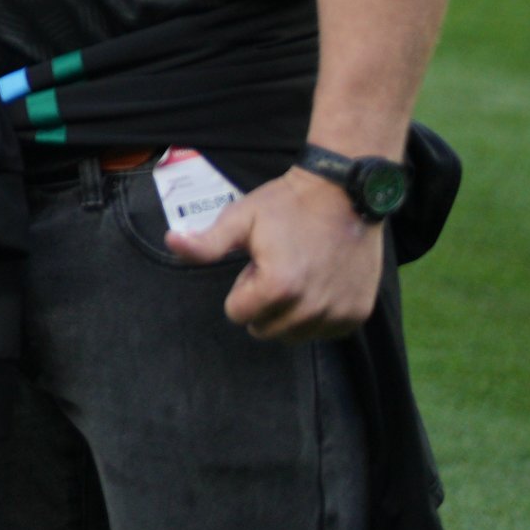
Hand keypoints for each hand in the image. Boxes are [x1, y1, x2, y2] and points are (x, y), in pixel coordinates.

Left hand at [166, 163, 386, 340]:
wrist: (345, 194)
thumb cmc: (288, 205)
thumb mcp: (240, 219)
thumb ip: (206, 242)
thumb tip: (171, 242)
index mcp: (278, 287)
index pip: (237, 314)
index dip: (242, 286)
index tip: (257, 263)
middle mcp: (311, 308)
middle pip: (265, 330)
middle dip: (262, 303)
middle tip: (277, 267)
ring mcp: (338, 314)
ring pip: (294, 335)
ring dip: (288, 313)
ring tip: (298, 273)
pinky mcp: (358, 314)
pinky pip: (325, 331)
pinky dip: (316, 316)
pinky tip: (320, 283)